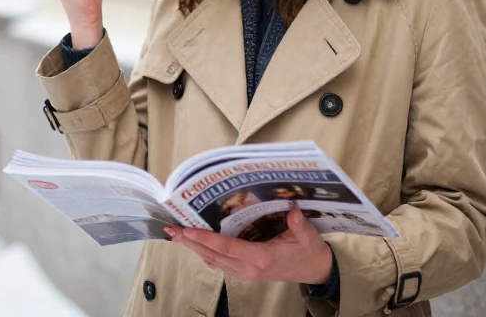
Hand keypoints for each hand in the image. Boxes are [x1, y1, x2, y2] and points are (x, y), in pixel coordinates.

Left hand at [165, 206, 333, 284]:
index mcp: (261, 258)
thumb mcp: (308, 236)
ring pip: (212, 260)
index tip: (187, 230)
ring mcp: (244, 273)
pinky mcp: (244, 273)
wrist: (314, 270)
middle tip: (171, 228)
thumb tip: (293, 211)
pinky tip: (194, 243)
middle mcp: (248, 269)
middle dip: (190, 241)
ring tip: (176, 234)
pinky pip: (219, 263)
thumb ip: (299, 224)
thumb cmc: (308, 251)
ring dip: (193, 247)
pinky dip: (204, 252)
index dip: (205, 238)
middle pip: (212, 255)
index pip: (226, 247)